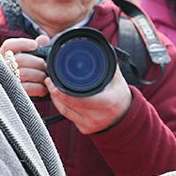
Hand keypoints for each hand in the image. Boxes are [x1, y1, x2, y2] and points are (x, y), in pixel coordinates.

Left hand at [2, 34, 132, 133]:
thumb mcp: (117, 79)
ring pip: (65, 111)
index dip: (61, 91)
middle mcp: (97, 116)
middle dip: (55, 92)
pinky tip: (59, 98)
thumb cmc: (120, 95)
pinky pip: (68, 117)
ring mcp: (90, 124)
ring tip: (52, 87)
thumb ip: (107, 63)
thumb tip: (98, 46)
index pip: (77, 98)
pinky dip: (62, 106)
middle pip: (68, 105)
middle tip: (48, 81)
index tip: (51, 80)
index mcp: (107, 102)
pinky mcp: (85, 129)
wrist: (126, 117)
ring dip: (56, 99)